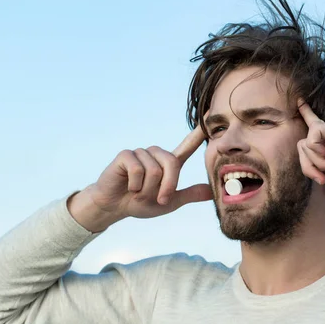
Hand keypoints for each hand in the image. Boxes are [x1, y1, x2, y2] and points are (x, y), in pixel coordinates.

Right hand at [69, 125, 211, 230]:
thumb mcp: (169, 203)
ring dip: (147, 189)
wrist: (114, 207)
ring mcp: (141, 153)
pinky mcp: (126, 155)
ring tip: (138, 192)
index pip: (187, 146)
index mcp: (169, 164)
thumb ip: (189, 195)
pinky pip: (138, 170)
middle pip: (172, 163)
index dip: (198, 133)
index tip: (209, 115)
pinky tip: (128, 187)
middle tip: (159, 200)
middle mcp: (156, 155)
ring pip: (154, 170)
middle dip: (167, 186)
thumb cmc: (139, 204)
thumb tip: (211, 192)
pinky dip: (135, 185)